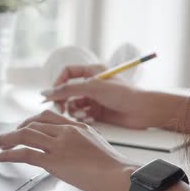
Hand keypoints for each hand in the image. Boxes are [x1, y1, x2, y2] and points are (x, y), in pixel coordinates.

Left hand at [0, 110, 138, 190]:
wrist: (119, 174)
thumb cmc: (112, 166)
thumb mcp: (96, 145)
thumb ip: (80, 142)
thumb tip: (71, 150)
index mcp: (75, 126)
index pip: (46, 116)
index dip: (28, 121)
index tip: (19, 128)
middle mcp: (65, 131)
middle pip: (31, 124)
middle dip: (12, 131)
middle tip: (0, 139)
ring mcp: (59, 144)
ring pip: (23, 135)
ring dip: (3, 140)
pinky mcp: (54, 160)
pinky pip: (24, 153)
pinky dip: (6, 155)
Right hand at [43, 64, 161, 128]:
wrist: (143, 110)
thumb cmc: (123, 94)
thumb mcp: (92, 88)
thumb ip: (67, 90)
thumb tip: (46, 93)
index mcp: (92, 71)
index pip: (67, 73)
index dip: (57, 83)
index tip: (52, 95)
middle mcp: (92, 84)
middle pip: (67, 91)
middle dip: (63, 101)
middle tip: (61, 110)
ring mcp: (95, 98)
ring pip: (73, 104)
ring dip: (74, 111)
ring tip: (82, 115)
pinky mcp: (98, 112)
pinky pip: (82, 114)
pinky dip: (83, 117)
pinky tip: (91, 119)